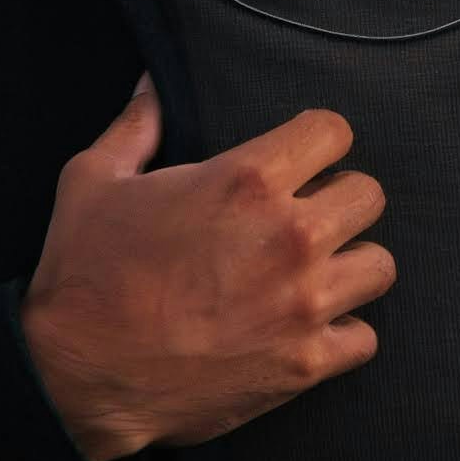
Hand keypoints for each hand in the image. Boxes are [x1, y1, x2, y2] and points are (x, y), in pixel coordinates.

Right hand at [20, 81, 392, 460]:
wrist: (80, 376)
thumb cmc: (84, 276)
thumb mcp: (92, 182)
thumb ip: (134, 127)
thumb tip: (151, 84)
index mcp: (246, 180)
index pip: (333, 131)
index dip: (317, 142)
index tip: (300, 161)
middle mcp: (290, 235)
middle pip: (368, 195)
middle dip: (339, 201)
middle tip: (305, 220)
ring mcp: (305, 303)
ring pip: (379, 265)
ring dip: (349, 267)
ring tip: (314, 276)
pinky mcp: (306, 362)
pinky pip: (364, 337)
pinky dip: (342, 335)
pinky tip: (307, 331)